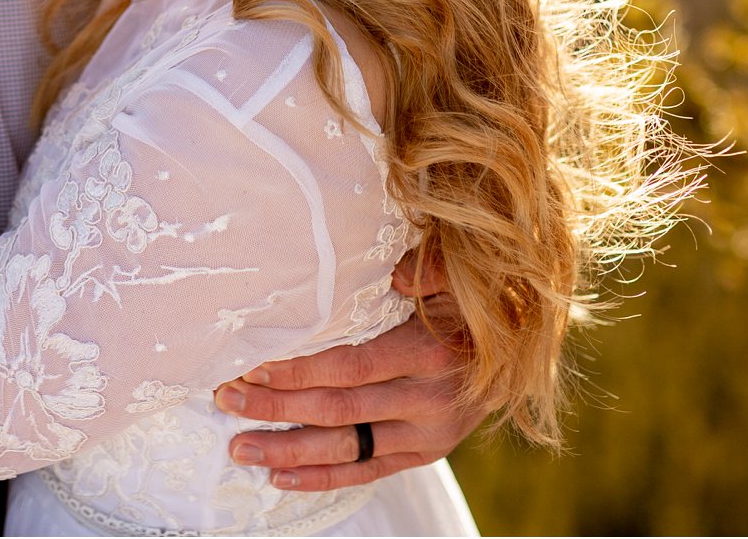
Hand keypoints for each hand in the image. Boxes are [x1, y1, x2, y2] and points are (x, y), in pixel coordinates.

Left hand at [214, 247, 481, 490]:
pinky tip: (279, 477)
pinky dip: (321, 478)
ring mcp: (426, 435)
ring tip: (240, 446)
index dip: (300, 371)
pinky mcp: (423, 455)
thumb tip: (393, 274)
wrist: (519, 356)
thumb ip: (427, 270)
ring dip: (288, 450)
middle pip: (338, 411)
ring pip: (345, 450)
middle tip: (228, 400)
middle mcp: (428, 402)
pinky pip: (366, 471)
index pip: (352, 368)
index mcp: (430, 355)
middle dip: (277, 408)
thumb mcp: (459, 278)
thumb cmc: (475, 307)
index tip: (253, 366)